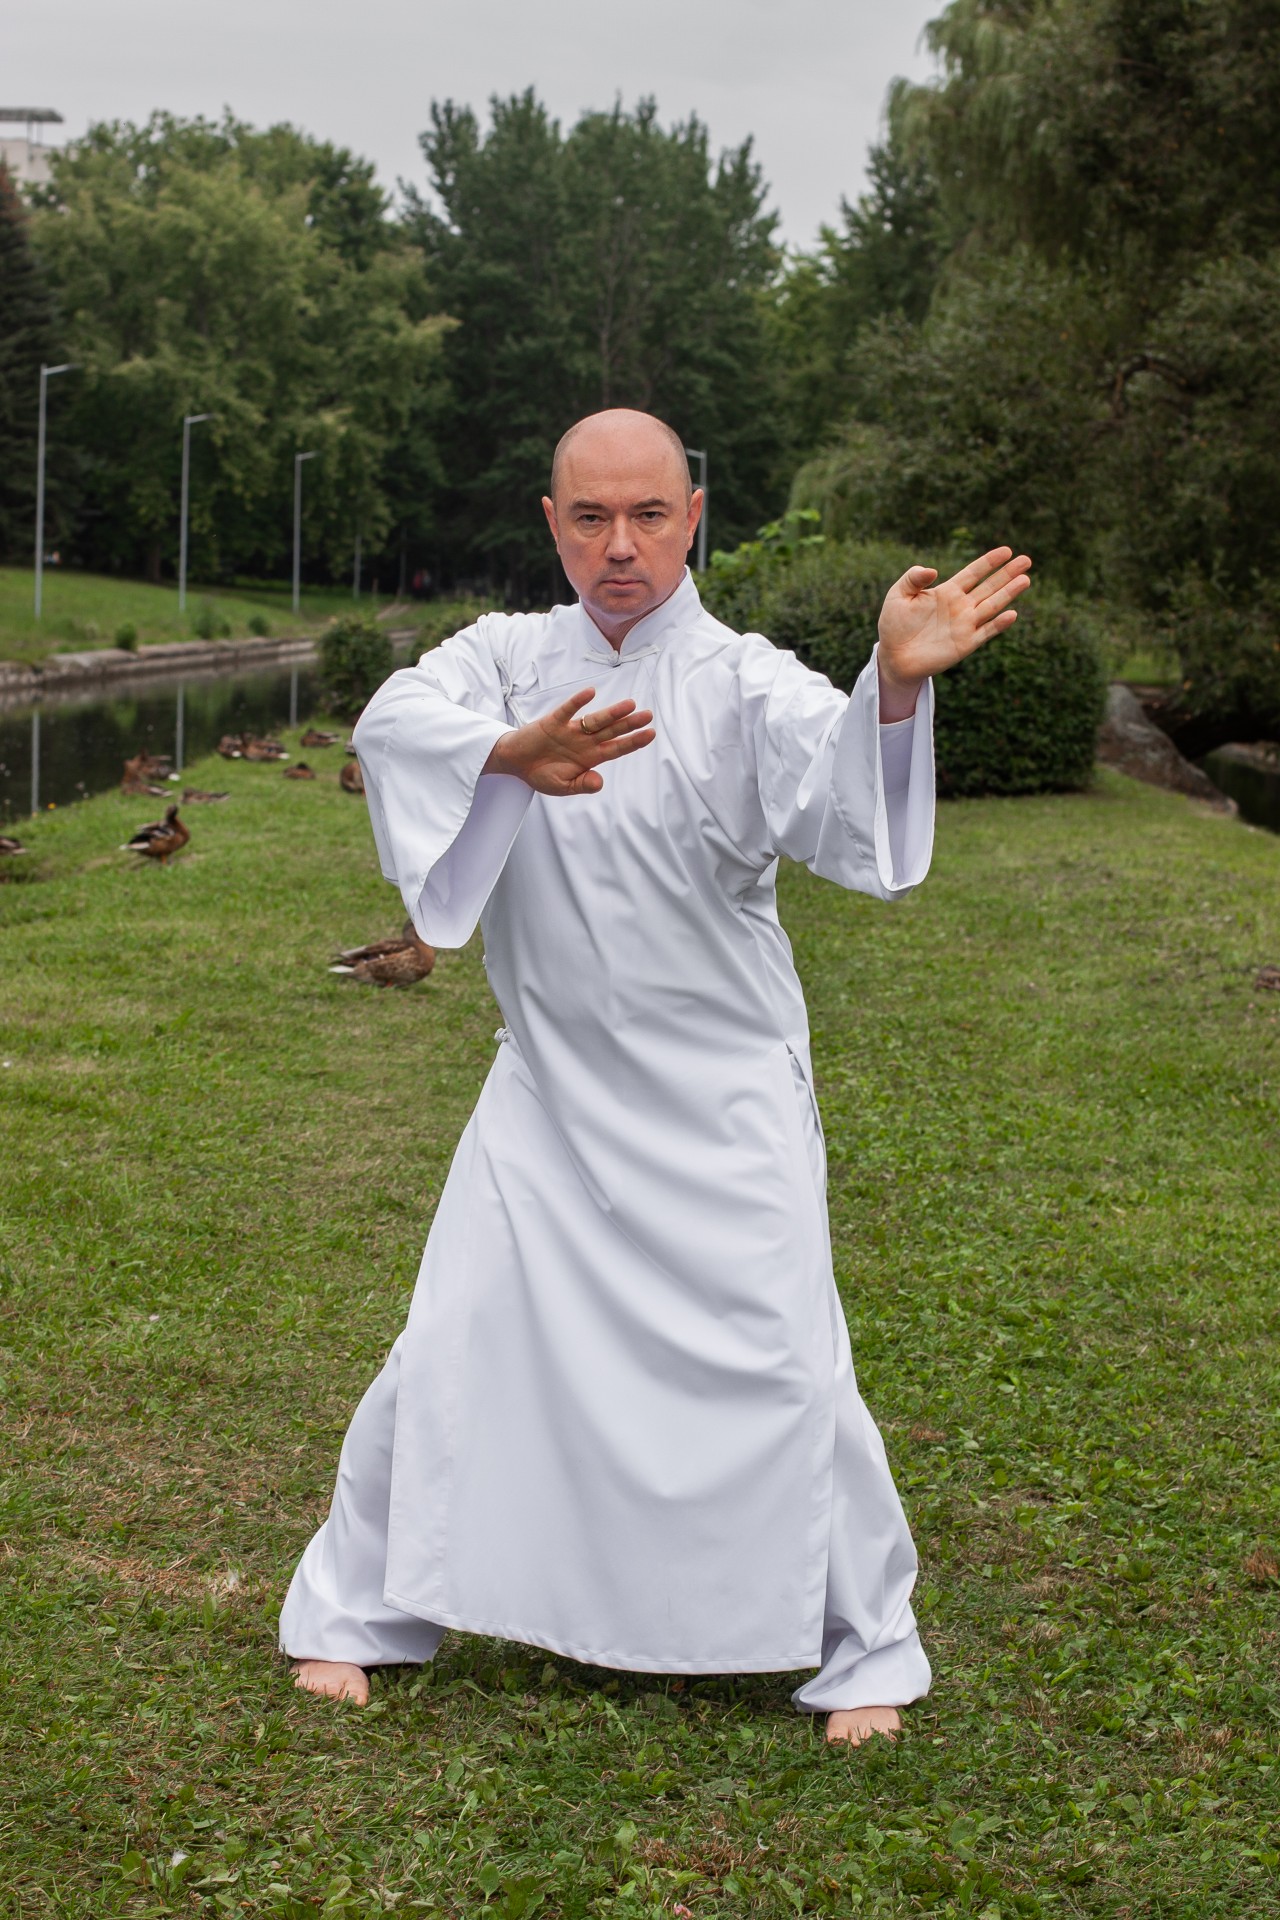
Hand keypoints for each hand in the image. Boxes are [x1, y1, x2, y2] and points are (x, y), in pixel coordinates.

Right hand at [483, 686, 655, 795]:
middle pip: (611, 731)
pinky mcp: (553, 722)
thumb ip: (581, 785)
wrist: (515, 763)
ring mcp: (570, 730)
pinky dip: (578, 702)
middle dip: (629, 724)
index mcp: (590, 757)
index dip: (633, 742)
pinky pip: (567, 711)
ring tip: (630, 704)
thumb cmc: (541, 774)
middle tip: (648, 715)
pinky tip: (590, 693)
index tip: (650, 734)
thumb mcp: (563, 787)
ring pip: (595, 720)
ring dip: (612, 713)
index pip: (616, 748)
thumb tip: (599, 782)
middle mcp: (585, 741)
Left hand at [877, 546, 1032, 716]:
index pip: (973, 573)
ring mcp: (965, 625)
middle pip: (989, 587)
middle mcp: (961, 606)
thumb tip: (933, 570)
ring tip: (1025, 579)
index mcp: (947, 592)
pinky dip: (998, 624)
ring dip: (1009, 593)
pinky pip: (986, 632)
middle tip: (1026, 560)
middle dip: (1007, 574)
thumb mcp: (897, 595)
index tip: (1006, 551)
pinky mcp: (965, 644)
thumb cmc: (894, 625)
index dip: (989, 562)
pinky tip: (1011, 613)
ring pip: (992, 606)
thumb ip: (913, 578)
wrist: (893, 657)